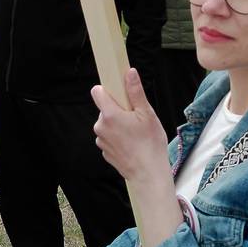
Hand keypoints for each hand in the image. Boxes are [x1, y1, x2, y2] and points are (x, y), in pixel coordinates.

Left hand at [91, 68, 169, 184]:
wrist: (148, 174)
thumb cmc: (150, 144)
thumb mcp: (146, 113)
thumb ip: (135, 92)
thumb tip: (129, 73)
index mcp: (109, 115)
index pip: (97, 92)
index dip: (108, 90)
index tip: (119, 92)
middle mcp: (100, 127)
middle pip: (105, 109)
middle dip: (118, 110)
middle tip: (135, 117)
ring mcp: (102, 141)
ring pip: (108, 124)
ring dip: (118, 125)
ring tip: (136, 133)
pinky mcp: (105, 152)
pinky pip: (110, 138)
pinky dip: (118, 138)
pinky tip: (132, 144)